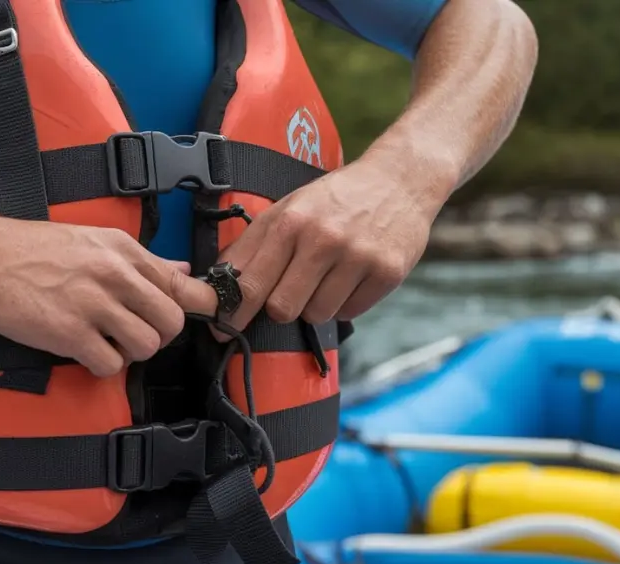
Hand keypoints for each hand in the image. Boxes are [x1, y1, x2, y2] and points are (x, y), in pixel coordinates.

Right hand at [0, 221, 216, 376]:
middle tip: (135, 332)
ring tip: (109, 342)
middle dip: (159, 334)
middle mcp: (115, 275)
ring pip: (147, 346)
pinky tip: (86, 351)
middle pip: (172, 321)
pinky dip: (103, 365)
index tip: (196, 316)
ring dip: (132, 352)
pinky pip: (110, 364)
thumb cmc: (32, 248)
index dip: (197, 306)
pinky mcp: (70, 334)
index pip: (182, 284)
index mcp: (124, 251)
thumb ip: (140, 260)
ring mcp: (93, 305)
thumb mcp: (94, 239)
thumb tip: (182, 269)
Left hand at [217, 158, 433, 335]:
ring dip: (316, 304)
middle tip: (290, 290)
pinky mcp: (387, 272)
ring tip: (327, 275)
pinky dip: (345, 302)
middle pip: (282, 308)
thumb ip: (254, 244)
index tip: (221, 328)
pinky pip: (350, 312)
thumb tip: (219, 281)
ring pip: (317, 315)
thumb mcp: (289, 207)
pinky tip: (350, 276)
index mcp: (291, 221)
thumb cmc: (337, 197)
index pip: (251, 282)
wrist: (400, 179)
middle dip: (280, 307)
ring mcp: (357, 257)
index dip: (233, 311)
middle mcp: (323, 239)